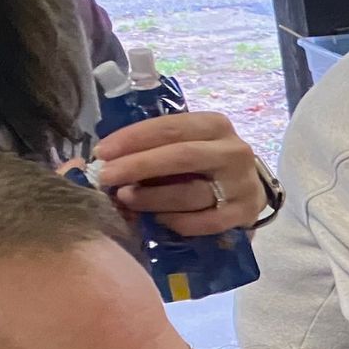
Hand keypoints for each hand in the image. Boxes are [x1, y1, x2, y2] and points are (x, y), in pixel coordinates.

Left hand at [93, 112, 267, 236]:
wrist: (246, 189)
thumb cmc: (204, 164)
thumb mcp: (186, 144)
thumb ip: (154, 147)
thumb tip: (103, 159)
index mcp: (215, 126)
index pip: (170, 127)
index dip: (133, 139)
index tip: (102, 152)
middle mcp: (233, 151)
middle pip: (183, 156)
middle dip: (139, 166)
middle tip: (107, 177)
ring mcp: (242, 184)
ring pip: (192, 192)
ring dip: (153, 198)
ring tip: (127, 200)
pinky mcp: (245, 213)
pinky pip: (207, 222)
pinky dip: (179, 222)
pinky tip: (159, 220)